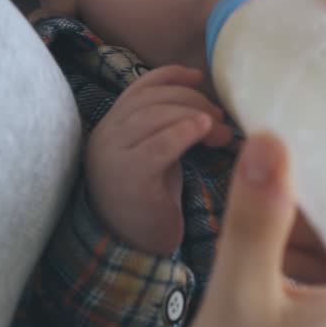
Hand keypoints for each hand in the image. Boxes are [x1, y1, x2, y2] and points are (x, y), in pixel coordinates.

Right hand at [85, 65, 233, 253]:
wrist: (135, 250)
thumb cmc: (152, 203)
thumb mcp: (160, 156)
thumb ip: (170, 127)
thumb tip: (209, 105)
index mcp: (112, 128)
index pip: (139, 88)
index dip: (170, 76)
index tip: (199, 77)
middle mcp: (105, 138)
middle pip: (151, 100)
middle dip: (191, 100)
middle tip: (220, 117)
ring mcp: (112, 158)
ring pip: (153, 117)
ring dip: (193, 115)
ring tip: (219, 132)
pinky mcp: (128, 179)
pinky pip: (157, 146)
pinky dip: (182, 132)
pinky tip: (202, 131)